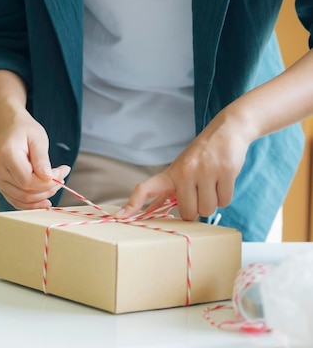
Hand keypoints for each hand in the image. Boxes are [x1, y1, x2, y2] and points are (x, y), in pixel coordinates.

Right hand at [0, 110, 70, 208]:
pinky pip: (16, 200)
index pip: (28, 181)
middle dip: (48, 190)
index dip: (48, 183)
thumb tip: (49, 179)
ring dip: (42, 197)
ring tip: (55, 184)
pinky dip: (32, 203)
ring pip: (22, 199)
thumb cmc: (25, 131)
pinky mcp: (0, 184)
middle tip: (62, 178)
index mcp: (6, 155)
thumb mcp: (38, 139)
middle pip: (25, 192)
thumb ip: (42, 159)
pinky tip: (45, 200)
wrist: (9, 129)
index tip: (62, 171)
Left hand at [116, 111, 254, 220]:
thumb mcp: (180, 170)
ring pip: (208, 209)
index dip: (133, 203)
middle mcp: (184, 172)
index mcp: (169, 174)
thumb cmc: (201, 157)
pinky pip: (224, 201)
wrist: (227, 130)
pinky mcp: (225, 171)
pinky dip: (225, 197)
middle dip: (196, 209)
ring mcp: (205, 171)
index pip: (145, 189)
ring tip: (212, 185)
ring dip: (212, 203)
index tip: (121, 216)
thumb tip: (151, 213)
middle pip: (188, 213)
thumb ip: (168, 192)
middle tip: (200, 194)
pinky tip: (222, 182)